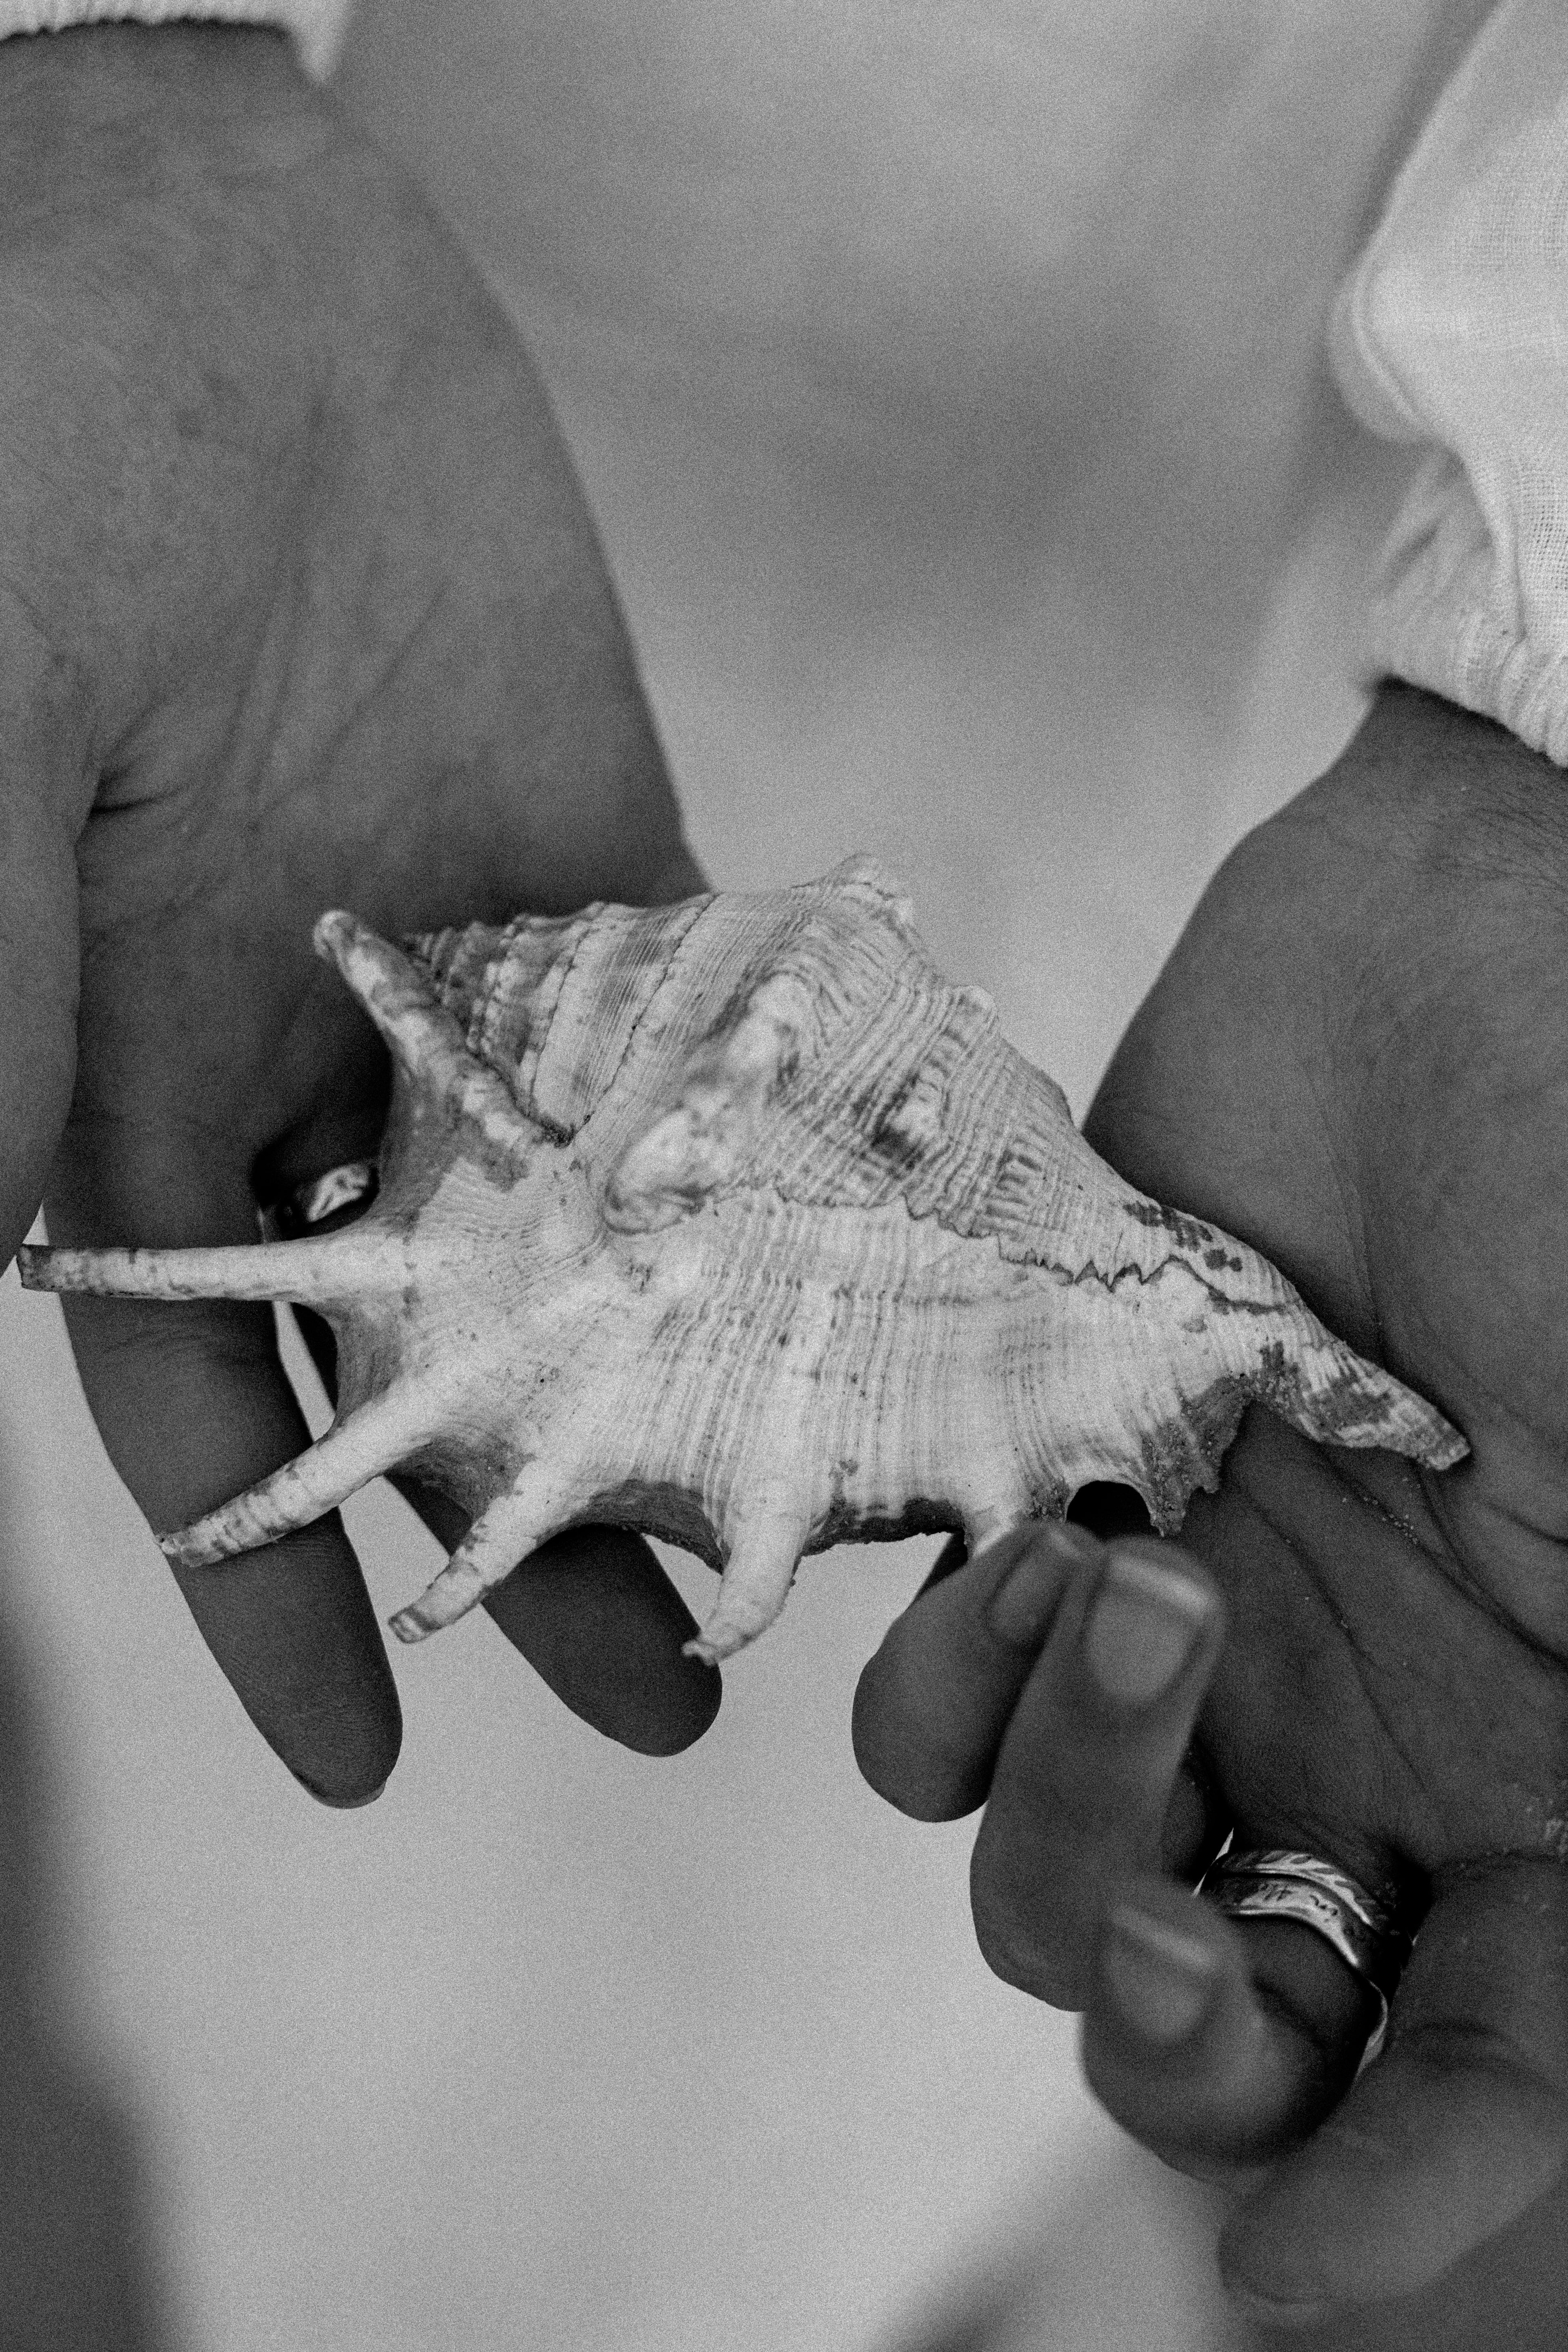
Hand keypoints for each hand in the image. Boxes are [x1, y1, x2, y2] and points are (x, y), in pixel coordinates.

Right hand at [0, 26, 717, 1798]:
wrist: (177, 265)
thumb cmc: (11, 471)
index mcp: (113, 1079)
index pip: (200, 1397)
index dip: (269, 1576)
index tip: (358, 1756)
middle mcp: (289, 1063)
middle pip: (424, 1355)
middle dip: (522, 1522)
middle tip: (664, 1699)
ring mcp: (453, 969)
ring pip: (583, 1234)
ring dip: (679, 1378)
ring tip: (796, 1538)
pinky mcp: (587, 855)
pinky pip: (695, 1037)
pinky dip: (777, 1148)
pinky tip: (875, 1271)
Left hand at [856, 686, 1567, 2341]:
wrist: (1479, 948)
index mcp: (1555, 1776)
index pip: (1474, 2077)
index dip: (1391, 2197)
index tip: (1289, 2270)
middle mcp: (1377, 1730)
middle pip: (1212, 2010)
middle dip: (1172, 2022)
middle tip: (1180, 1937)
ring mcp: (1210, 1615)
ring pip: (1043, 1868)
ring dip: (1058, 1805)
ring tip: (1124, 1604)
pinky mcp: (1066, 1486)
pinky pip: (936, 1687)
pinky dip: (947, 1673)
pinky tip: (1016, 1555)